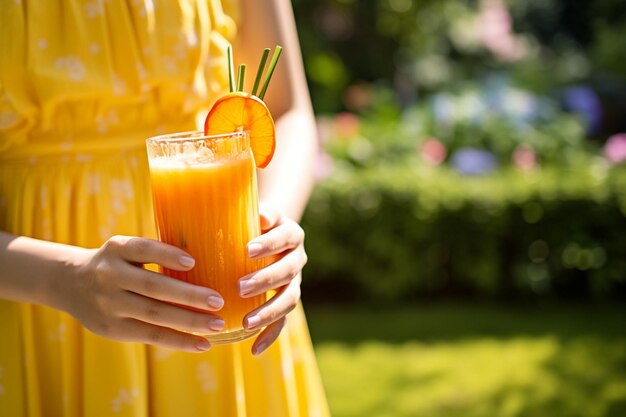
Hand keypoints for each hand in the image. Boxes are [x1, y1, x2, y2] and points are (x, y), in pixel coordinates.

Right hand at [59, 236, 224, 351]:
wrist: (70, 283)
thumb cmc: (117, 263)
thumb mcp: (126, 249)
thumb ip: (155, 253)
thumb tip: (208, 262)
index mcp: (117, 249)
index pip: (142, 249)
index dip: (166, 255)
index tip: (192, 261)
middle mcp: (110, 275)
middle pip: (152, 286)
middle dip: (188, 295)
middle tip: (218, 301)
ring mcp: (109, 304)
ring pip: (154, 314)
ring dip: (189, 321)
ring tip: (217, 324)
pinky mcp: (112, 329)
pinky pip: (150, 335)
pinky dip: (179, 340)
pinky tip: (202, 344)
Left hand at [238, 205, 307, 354]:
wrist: (265, 234)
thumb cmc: (251, 221)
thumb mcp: (254, 211)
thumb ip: (258, 211)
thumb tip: (260, 218)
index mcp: (292, 233)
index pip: (284, 237)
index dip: (269, 244)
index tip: (247, 250)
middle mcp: (297, 258)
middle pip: (287, 271)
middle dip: (265, 280)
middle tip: (240, 287)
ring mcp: (295, 282)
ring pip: (289, 300)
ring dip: (268, 312)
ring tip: (246, 323)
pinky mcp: (287, 301)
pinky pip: (282, 321)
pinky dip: (270, 335)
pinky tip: (254, 350)